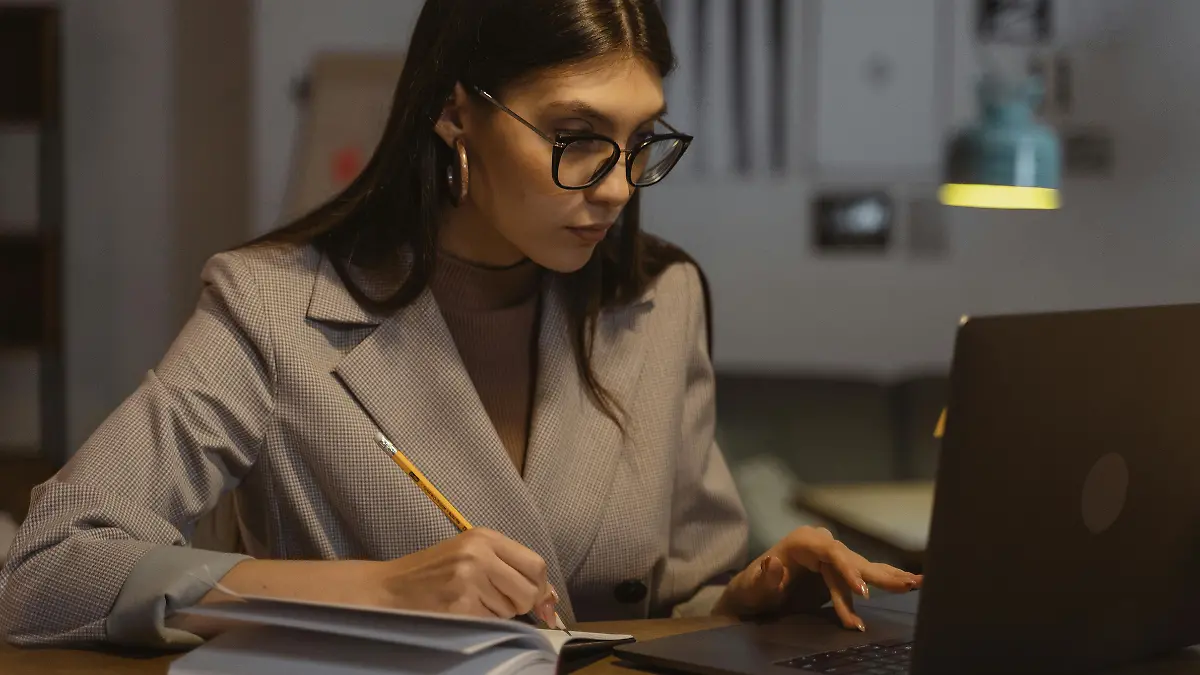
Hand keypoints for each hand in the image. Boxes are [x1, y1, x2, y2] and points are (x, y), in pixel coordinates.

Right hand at [367, 528, 559, 624]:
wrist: (389, 588)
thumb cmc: (432, 573)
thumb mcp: (470, 554)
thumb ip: (508, 567)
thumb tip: (549, 599)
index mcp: (484, 537)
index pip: (535, 564)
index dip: (541, 587)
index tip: (540, 601)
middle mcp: (479, 554)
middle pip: (528, 590)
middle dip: (520, 604)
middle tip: (497, 602)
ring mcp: (469, 580)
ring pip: (509, 610)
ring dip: (496, 613)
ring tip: (469, 601)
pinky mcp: (459, 605)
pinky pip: (490, 622)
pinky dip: (481, 622)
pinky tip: (460, 611)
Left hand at [713, 526, 920, 630]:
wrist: (752, 594)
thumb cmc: (752, 591)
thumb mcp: (753, 588)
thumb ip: (763, 579)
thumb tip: (774, 564)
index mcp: (801, 542)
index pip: (830, 553)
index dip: (848, 571)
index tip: (863, 592)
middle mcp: (819, 543)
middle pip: (852, 559)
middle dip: (878, 575)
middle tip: (906, 586)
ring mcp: (830, 555)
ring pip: (862, 567)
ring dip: (888, 578)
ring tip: (918, 583)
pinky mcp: (837, 570)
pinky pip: (861, 575)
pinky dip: (882, 581)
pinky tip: (907, 583)